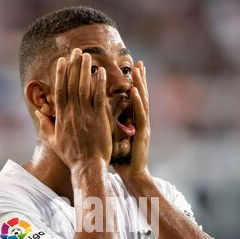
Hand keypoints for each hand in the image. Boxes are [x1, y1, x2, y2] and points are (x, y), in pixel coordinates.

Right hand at [35, 48, 111, 168]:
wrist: (87, 167)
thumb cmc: (72, 157)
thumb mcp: (54, 142)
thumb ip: (46, 126)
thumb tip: (39, 115)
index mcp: (61, 117)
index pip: (59, 90)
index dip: (60, 74)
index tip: (62, 61)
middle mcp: (72, 113)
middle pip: (72, 84)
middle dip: (74, 66)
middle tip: (76, 51)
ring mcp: (86, 115)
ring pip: (84, 88)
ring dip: (85, 70)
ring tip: (87, 55)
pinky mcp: (99, 119)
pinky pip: (99, 97)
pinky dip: (99, 84)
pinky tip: (101, 72)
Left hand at [113, 61, 150, 181]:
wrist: (133, 176)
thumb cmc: (122, 160)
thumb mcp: (114, 138)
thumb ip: (109, 125)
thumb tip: (96, 115)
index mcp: (134, 122)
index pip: (133, 99)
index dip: (133, 84)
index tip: (132, 69)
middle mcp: (141, 122)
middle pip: (141, 96)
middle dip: (140, 79)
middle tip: (138, 62)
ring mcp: (143, 127)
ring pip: (143, 102)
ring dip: (141, 85)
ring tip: (138, 69)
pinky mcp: (143, 134)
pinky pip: (140, 116)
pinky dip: (138, 103)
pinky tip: (135, 91)